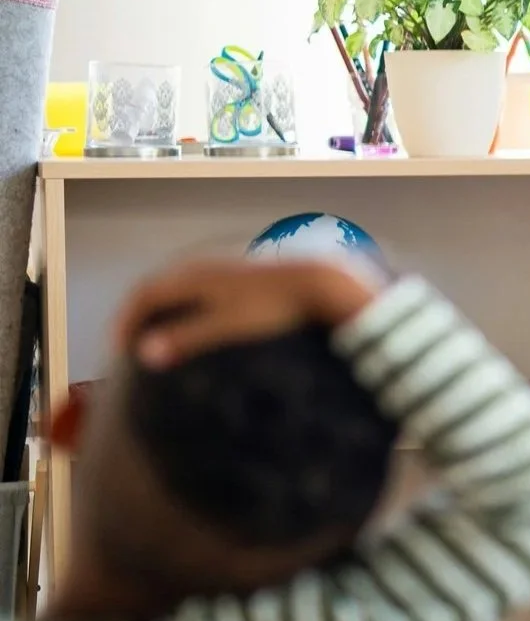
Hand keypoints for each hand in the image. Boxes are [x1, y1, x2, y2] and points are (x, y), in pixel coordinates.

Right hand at [115, 259, 376, 369]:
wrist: (320, 283)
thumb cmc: (273, 308)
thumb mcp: (227, 326)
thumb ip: (186, 338)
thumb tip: (144, 354)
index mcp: (192, 276)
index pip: (144, 294)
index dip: (126, 320)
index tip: (119, 349)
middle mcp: (203, 266)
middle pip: (158, 287)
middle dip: (139, 314)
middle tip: (129, 342)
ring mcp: (223, 267)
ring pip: (179, 284)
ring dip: (162, 307)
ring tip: (156, 332)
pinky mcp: (243, 274)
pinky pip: (200, 286)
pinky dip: (185, 303)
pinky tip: (198, 319)